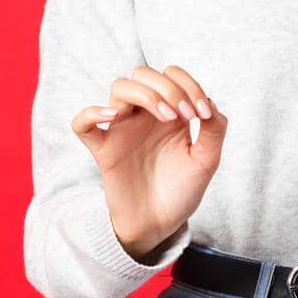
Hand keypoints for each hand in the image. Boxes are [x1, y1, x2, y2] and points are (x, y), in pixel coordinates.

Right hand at [70, 65, 227, 259]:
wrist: (160, 223)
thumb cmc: (182, 190)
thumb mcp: (207, 160)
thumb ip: (215, 129)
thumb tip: (208, 102)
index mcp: (168, 111)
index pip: (171, 74)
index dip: (188, 84)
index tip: (203, 114)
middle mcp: (143, 115)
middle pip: (143, 74)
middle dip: (169, 87)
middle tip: (186, 116)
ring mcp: (122, 129)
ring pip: (119, 87)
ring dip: (145, 94)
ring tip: (166, 117)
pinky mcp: (103, 150)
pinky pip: (82, 123)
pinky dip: (91, 113)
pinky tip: (112, 116)